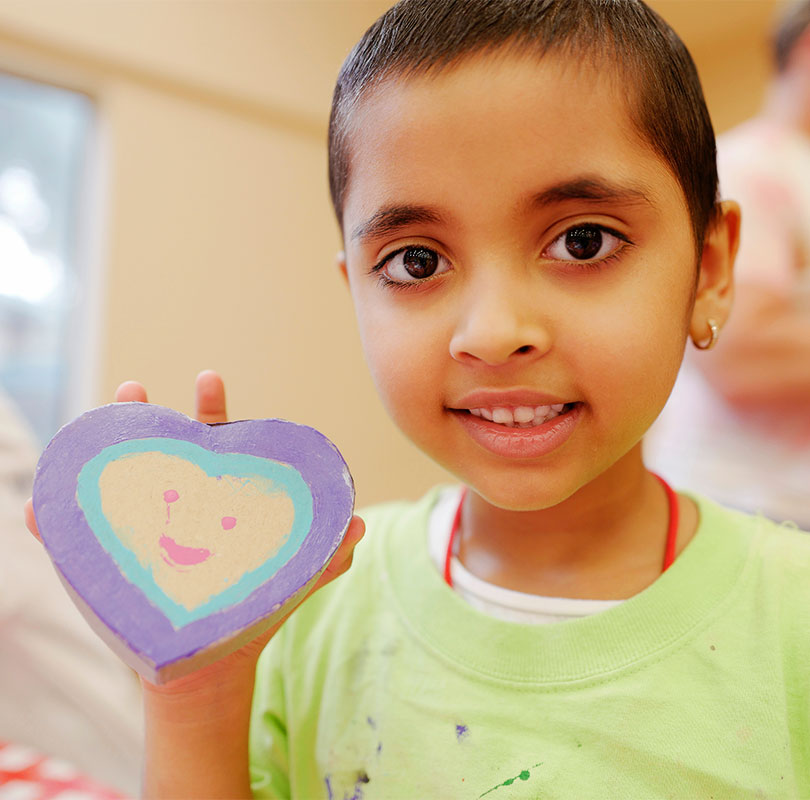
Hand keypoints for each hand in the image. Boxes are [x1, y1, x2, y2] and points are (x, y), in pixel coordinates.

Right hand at [25, 370, 364, 797]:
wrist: (209, 672)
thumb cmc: (246, 616)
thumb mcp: (284, 582)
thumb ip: (322, 557)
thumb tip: (359, 527)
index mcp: (214, 503)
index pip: (212, 445)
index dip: (211, 410)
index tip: (208, 379)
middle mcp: (173, 512)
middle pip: (158, 453)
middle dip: (147, 417)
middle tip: (136, 388)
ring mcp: (139, 538)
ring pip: (114, 487)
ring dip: (98, 457)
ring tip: (91, 431)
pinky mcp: (111, 573)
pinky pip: (76, 546)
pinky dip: (54, 527)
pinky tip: (40, 509)